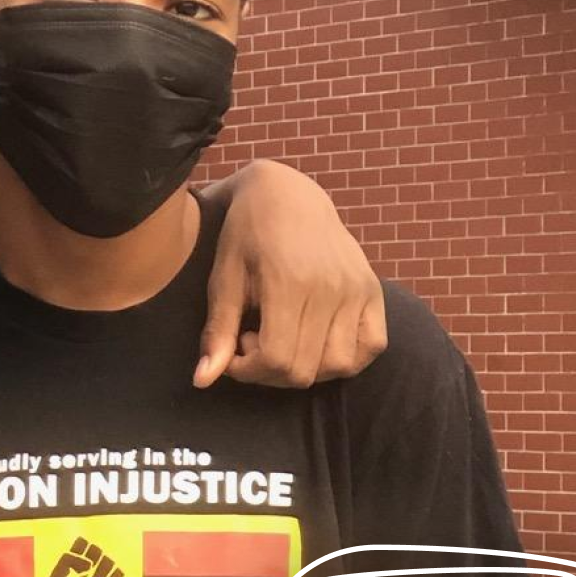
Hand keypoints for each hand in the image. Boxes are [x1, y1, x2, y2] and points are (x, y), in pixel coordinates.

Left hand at [48, 537, 122, 576]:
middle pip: (96, 548)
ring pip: (109, 560)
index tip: (77, 566)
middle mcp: (92, 562)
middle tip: (86, 574)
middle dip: (92, 561)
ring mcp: (104, 570)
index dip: (80, 551)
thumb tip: (90, 564)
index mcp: (76, 560)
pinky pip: (119, 572)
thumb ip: (65, 562)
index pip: (81, 542)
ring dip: (101, 574)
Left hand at [197, 161, 385, 388]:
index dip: (248, 370)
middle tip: (252, 341)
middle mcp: (331, 288)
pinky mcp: (373, 290)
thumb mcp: (223, 278)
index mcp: (289, 282)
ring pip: (339, 366)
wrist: (287, 195)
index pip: (277, 360)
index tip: (234, 349)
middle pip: (305, 370)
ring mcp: (357, 289)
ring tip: (283, 338)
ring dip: (306, 368)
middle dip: (269, 371)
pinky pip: (371, 347)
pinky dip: (345, 358)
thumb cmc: (246, 235)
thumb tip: (202, 381)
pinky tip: (316, 342)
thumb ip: (217, 331)